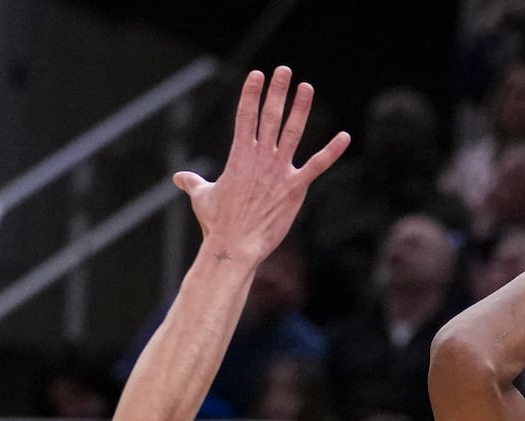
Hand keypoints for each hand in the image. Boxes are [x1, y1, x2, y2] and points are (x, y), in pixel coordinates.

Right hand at [173, 67, 350, 268]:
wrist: (235, 246)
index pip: (245, 116)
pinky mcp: (295, 188)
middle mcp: (260, 158)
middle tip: (284, 70)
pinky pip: (318, 165)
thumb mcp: (201, 198)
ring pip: (293, 132)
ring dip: (301, 108)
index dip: (251, 93)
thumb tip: (179, 178)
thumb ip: (193, 182)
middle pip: (270, 116)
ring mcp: (279, 171)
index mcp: (239, 155)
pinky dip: (332, 151)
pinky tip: (345, 137)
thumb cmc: (217, 224)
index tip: (257, 75)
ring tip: (306, 87)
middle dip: (277, 91)